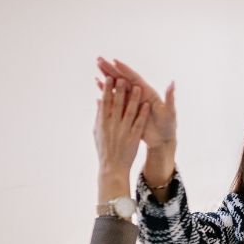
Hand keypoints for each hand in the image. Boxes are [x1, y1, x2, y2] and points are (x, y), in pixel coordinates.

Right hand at [94, 77, 148, 200]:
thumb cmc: (104, 149)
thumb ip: (99, 115)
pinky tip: (147, 104)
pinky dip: (143, 113)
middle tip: (121, 76)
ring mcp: (123, 131)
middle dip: (119, 89)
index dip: (107, 89)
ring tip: (136, 87)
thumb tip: (99, 100)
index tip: (109, 76)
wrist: (112, 168)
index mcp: (102, 122)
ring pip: (129, 111)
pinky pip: (139, 123)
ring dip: (133, 98)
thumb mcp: (97, 131)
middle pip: (117, 104)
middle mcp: (112, 125)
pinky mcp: (133, 137)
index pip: (105, 102)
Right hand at [96, 57, 176, 150]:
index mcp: (148, 92)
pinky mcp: (126, 108)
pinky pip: (114, 97)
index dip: (125, 70)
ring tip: (97, 66)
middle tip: (99, 59)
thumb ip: (170, 97)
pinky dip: (106, 89)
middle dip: (112, 69)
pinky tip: (97, 83)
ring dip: (107, 76)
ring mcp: (132, 100)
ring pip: (117, 85)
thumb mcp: (170, 111)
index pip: (134, 78)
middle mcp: (139, 93)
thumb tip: (172, 83)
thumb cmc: (168, 126)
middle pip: (123, 78)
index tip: (115, 61)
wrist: (162, 139)